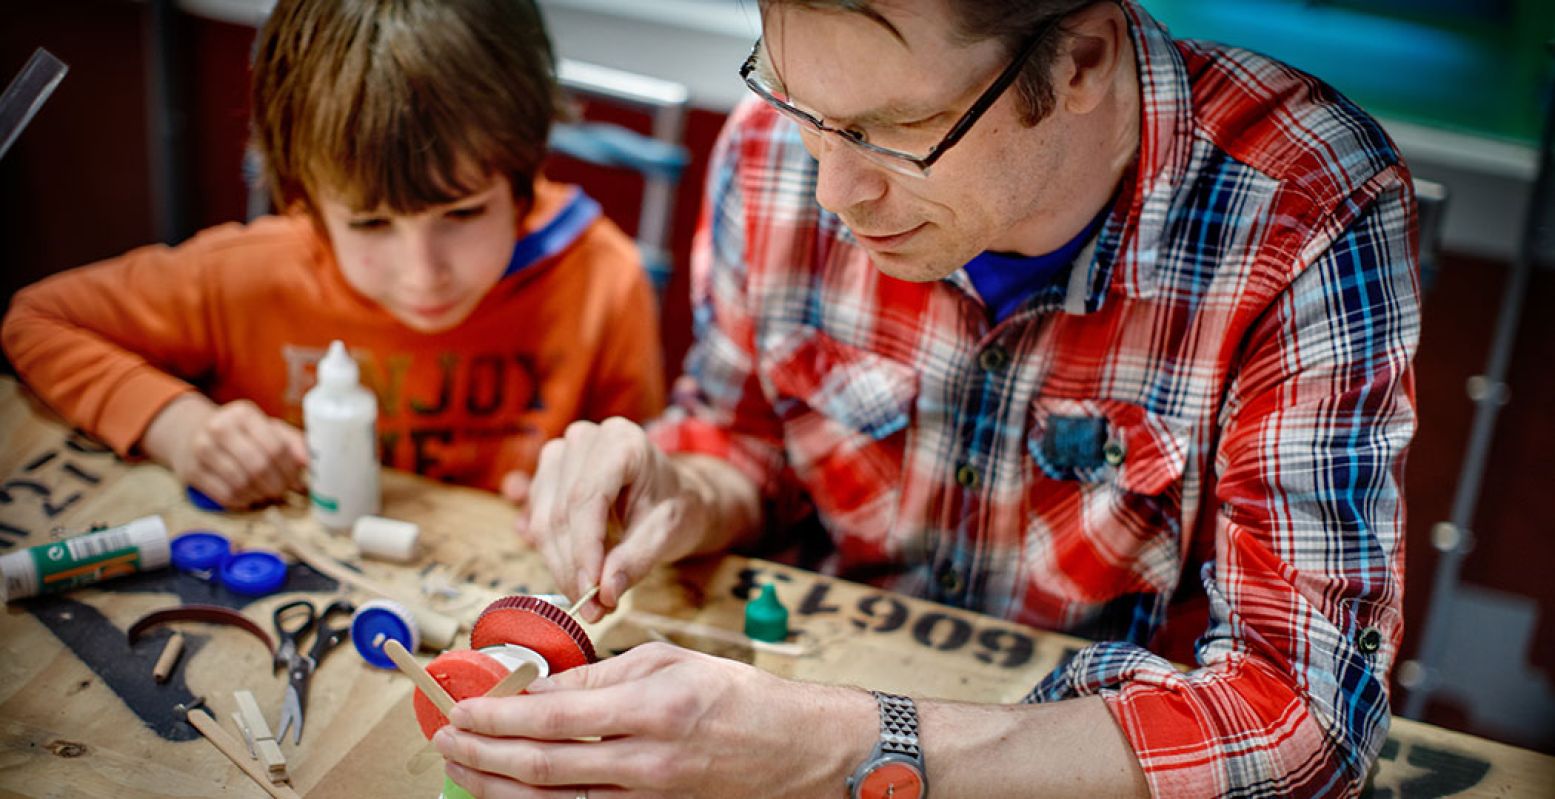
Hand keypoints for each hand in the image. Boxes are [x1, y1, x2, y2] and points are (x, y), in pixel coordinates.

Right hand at [142, 394, 307, 507]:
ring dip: (261, 495)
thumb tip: (308, 464)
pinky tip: (249, 496)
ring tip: (267, 493)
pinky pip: (225, 496)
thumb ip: (292, 442)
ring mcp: (201, 450)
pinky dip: (243, 501)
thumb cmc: (240, 433)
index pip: (276, 447)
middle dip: (278, 484)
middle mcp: (219, 428)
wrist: (192, 432)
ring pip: (242, 484)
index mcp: (243, 414)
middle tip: (283, 490)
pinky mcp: (191, 472)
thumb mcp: (267, 428)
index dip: (291, 469)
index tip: (297, 478)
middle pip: (259, 467)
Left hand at [433, 642, 872, 798]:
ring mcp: (649, 796)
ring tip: (464, 768)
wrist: (797, 750)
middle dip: (482, 755)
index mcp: (652, 708)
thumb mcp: (670, 661)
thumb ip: (602, 675)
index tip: (463, 707)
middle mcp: (647, 760)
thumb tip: (540, 688)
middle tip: (446, 740)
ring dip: (497, 787)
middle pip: (541, 768)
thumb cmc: (739, 698)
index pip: (553, 716)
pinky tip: (512, 793)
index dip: (498, 715)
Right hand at [519, 418, 706, 621]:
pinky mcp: (546, 475)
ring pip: (543, 519)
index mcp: (621, 441)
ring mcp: (561, 453)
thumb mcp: (667, 533)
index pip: (587, 498)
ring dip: (559, 566)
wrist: (671, 494)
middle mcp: (585, 440)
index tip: (589, 593)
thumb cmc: (673, 507)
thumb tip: (604, 594)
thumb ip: (635, 561)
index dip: (584, 549)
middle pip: (561, 512)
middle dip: (572, 567)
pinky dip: (550, 553)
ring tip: (588, 598)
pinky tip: (572, 574)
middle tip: (592, 609)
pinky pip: (535, 519)